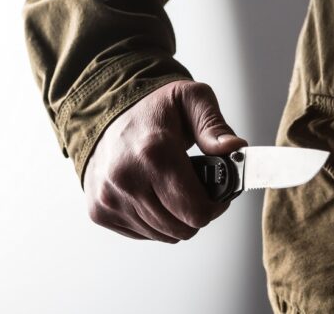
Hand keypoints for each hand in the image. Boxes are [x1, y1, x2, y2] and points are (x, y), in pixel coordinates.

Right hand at [83, 80, 247, 242]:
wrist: (102, 112)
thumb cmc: (150, 109)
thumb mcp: (190, 99)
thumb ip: (214, 125)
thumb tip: (234, 149)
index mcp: (154, 153)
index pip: (196, 211)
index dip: (215, 206)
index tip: (216, 194)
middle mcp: (127, 179)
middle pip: (182, 229)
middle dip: (196, 212)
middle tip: (194, 189)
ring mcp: (110, 198)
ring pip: (163, 235)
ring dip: (174, 218)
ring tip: (171, 188)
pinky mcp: (100, 211)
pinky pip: (142, 234)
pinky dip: (153, 220)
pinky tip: (151, 193)